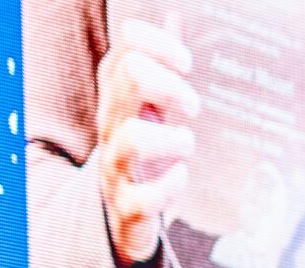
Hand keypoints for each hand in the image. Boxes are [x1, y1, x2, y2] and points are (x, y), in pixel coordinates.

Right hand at [95, 18, 198, 267]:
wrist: (125, 211)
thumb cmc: (147, 150)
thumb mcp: (152, 104)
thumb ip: (162, 64)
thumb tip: (174, 16)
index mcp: (120, 92)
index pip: (128, 44)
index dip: (159, 44)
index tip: (185, 65)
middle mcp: (112, 122)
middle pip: (129, 77)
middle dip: (170, 84)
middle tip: (192, 106)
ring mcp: (115, 163)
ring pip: (130, 137)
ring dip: (170, 138)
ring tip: (185, 144)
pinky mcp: (126, 205)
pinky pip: (141, 197)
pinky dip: (169, 187)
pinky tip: (180, 176)